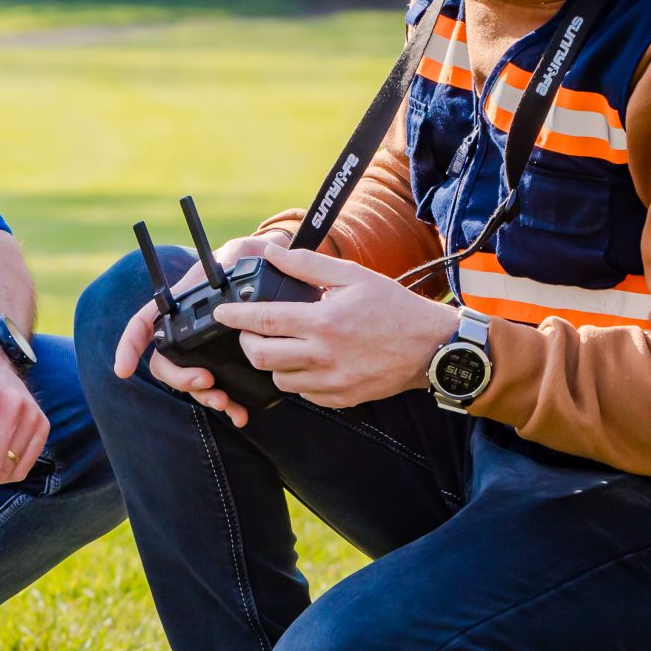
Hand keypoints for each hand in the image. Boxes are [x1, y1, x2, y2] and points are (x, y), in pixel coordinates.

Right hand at [112, 231, 289, 428]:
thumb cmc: (248, 259)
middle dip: (179, 378)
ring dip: (202, 397)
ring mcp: (203, 351)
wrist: (275, 275)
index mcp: (180, 305)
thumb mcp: (240, 252)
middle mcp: (186, 331)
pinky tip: (241, 414)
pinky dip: (226, 405)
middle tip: (206, 381)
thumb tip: (227, 263)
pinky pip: (216, 390)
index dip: (129, 345)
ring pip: (188, 381)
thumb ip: (232, 255)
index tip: (123, 370)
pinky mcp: (225, 364)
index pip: (144, 324)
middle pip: (164, 362)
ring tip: (226, 403)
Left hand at [212, 242, 457, 409]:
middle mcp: (323, 356)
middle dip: (248, 342)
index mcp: (324, 322)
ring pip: (279, 379)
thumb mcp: (352, 276)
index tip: (220, 312)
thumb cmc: (393, 307)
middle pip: (261, 356)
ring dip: (272, 361)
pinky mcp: (340, 399)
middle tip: (251, 329)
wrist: (431, 347)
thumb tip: (273, 251)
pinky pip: (303, 393)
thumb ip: (307, 264)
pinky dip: (297, 378)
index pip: (264, 320)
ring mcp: (332, 382)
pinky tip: (307, 360)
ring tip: (283, 343)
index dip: (235, 316)